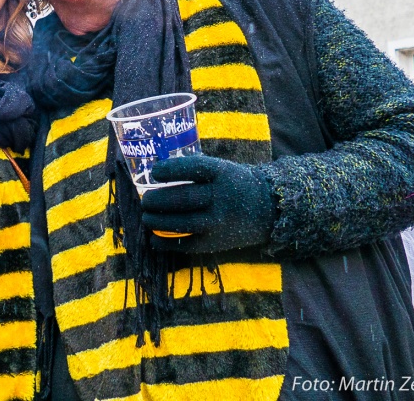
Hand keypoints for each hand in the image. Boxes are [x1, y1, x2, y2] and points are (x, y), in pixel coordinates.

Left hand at [139, 154, 276, 253]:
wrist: (267, 210)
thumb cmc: (233, 185)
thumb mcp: (221, 169)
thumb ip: (193, 170)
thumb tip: (153, 174)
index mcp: (222, 174)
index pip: (193, 168)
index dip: (170, 170)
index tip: (154, 171)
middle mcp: (221, 198)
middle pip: (182, 198)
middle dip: (156, 200)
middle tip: (145, 200)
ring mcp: (219, 223)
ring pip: (181, 223)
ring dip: (156, 221)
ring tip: (146, 217)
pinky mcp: (216, 243)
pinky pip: (186, 245)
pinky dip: (165, 243)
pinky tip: (153, 238)